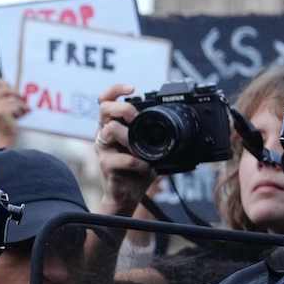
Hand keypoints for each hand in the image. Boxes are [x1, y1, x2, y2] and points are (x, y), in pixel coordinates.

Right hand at [0, 80, 27, 148]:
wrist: (6, 136)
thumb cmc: (9, 120)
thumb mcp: (7, 104)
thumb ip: (7, 94)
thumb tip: (11, 82)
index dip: (9, 87)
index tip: (15, 96)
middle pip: (9, 89)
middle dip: (18, 97)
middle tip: (20, 106)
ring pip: (15, 98)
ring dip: (21, 107)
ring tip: (17, 115)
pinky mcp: (0, 112)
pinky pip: (17, 105)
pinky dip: (21, 111)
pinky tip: (16, 118)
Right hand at [94, 83, 156, 215]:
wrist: (128, 195)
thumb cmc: (138, 169)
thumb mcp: (148, 146)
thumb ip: (154, 132)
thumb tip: (180, 116)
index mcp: (113, 126)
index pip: (106, 100)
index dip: (116, 90)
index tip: (132, 89)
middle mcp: (105, 134)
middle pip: (103, 108)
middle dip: (122, 108)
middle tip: (135, 117)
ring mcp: (104, 149)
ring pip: (109, 130)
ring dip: (128, 135)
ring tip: (139, 146)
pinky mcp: (106, 165)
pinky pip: (121, 159)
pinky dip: (137, 161)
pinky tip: (145, 166)